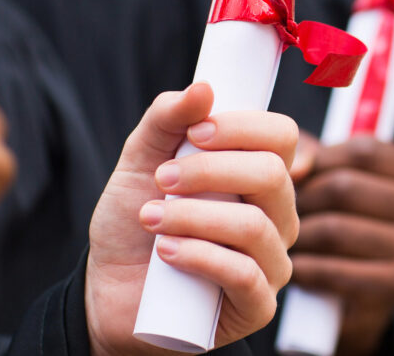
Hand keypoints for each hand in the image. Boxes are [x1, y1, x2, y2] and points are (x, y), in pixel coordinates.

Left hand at [85, 83, 298, 354]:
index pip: (282, 136)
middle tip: (161, 179)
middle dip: (210, 170)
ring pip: (254, 226)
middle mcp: (277, 216)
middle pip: (273, 175)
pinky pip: (244, 275)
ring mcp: (272, 263)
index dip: (244, 126)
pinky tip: (166, 253)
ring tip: (150, 219)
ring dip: (193, 216)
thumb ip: (166, 120)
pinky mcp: (258, 306)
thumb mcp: (140, 163)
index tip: (196, 131)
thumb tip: (203, 88)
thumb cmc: (134, 226)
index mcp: (260, 176)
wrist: (110, 294)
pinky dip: (200, 256)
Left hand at [290, 137, 393, 355]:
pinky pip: (332, 270)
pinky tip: (296, 268)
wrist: (355, 301)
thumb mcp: (337, 179)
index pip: (363, 151)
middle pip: (344, 187)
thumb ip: (315, 156)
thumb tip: (297, 164)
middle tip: (277, 213)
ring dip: (298, 237)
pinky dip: (305, 269)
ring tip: (283, 239)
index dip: (318, 160)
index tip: (294, 176)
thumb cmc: (344, 226)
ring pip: (334, 229)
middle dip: (302, 200)